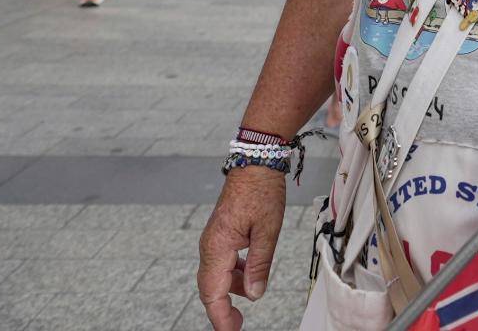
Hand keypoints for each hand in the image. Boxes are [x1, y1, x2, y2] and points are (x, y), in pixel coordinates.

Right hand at [197, 167, 287, 330]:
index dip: (221, 317)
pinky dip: (232, 275)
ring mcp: (213, 240)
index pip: (212, 293)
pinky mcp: (220, 235)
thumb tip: (254, 295)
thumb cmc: (261, 191)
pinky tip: (248, 276)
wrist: (255, 163)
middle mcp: (209, 246)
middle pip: (209, 288)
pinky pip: (221, 263)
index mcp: (217, 247)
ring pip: (215, 276)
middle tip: (238, 326)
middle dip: (222, 310)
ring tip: (249, 299)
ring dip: (229, 291)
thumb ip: (259, 265)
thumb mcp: (268, 231)